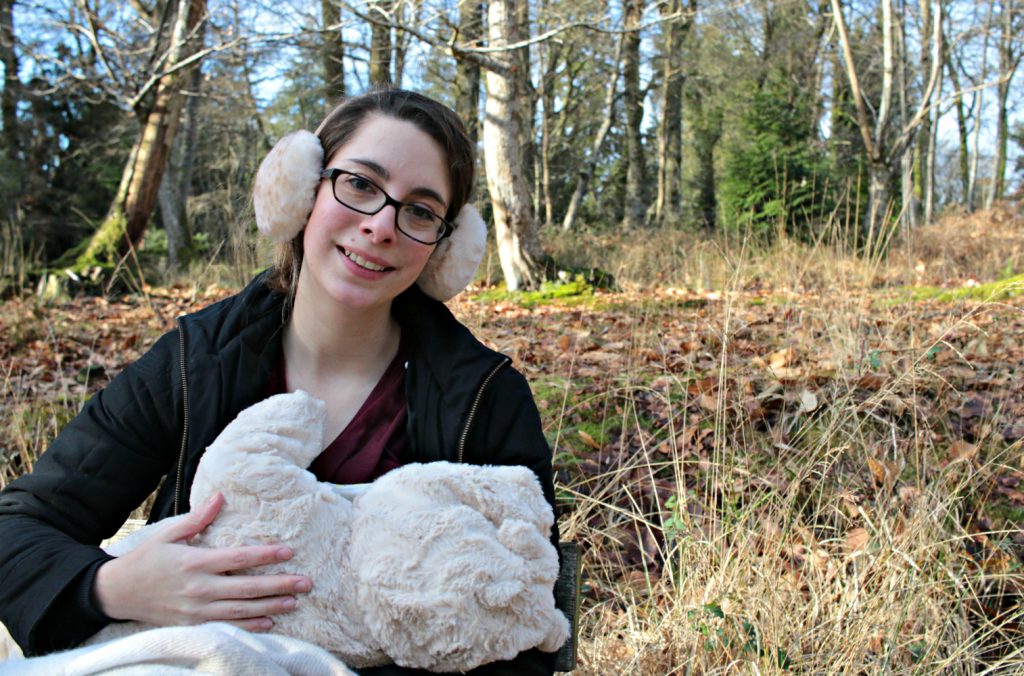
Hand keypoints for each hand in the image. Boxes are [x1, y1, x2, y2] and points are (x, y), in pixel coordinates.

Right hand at [94, 493, 312, 631]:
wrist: (115, 593)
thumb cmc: (145, 559)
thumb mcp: (168, 534)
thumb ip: (198, 519)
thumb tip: (220, 496)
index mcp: (195, 562)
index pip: (239, 558)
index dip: (266, 555)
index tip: (289, 551)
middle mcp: (199, 588)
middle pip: (247, 588)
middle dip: (279, 585)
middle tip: (306, 582)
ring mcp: (197, 610)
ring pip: (241, 610)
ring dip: (270, 607)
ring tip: (294, 602)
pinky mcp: (193, 625)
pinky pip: (226, 626)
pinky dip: (249, 626)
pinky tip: (269, 622)